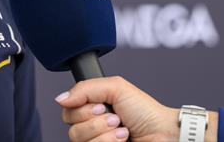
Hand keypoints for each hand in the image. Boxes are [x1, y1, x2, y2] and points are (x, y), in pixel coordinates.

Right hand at [55, 76, 181, 141]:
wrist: (163, 134)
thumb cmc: (145, 111)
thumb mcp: (116, 87)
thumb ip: (85, 88)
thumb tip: (60, 98)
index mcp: (91, 109)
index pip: (67, 111)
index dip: (82, 109)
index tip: (101, 105)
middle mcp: (92, 128)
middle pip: (72, 129)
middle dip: (96, 122)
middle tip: (115, 118)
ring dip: (105, 134)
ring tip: (123, 130)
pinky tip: (123, 141)